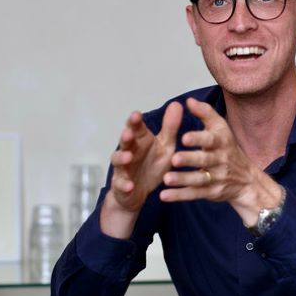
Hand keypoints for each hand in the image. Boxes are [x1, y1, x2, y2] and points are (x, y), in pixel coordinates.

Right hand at [99, 103, 182, 237]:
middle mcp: (129, 150)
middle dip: (125, 136)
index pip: (136, 127)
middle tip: (128, 132)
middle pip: (125, 141)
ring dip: (122, 157)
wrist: (140, 192)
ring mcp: (123, 168)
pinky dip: (124, 184)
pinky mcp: (121, 185)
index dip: (134, 121)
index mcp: (140, 140)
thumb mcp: (165, 147)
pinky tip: (130, 185)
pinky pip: (121, 184)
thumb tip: (177, 103)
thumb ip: (170, 128)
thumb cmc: (152, 165)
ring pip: (118, 160)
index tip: (137, 114)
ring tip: (128, 157)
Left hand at [160, 98, 283, 226]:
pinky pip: (194, 194)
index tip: (184, 137)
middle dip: (190, 160)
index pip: (211, 140)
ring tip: (166, 178)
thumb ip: (205, 113)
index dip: (198, 139)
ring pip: (199, 179)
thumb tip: (188, 100)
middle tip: (174, 158)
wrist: (246, 179)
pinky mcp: (210, 192)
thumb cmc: (227, 148)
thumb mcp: (221, 128)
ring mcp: (216, 178)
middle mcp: (220, 160)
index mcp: (221, 142)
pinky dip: (179, 195)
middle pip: (204, 160)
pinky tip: (165, 195)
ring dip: (182, 180)